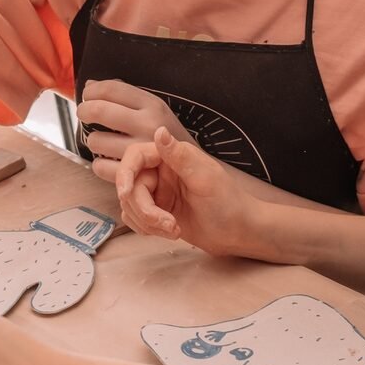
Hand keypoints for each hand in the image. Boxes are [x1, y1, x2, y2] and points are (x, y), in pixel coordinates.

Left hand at [75, 79, 192, 182]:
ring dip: (92, 140)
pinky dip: (98, 164)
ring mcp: (141, 150)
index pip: (111, 89)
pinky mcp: (136, 174)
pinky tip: (107, 159)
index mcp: (152, 104)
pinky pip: (100, 166)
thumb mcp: (153, 107)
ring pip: (95, 140)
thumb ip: (123, 94)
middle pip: (98, 111)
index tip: (88, 96)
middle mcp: (148, 124)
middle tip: (84, 114)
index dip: (92, 91)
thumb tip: (89, 86)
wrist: (191, 166)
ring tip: (102, 140)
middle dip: (84, 111)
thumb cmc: (165, 134)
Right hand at [115, 127, 258, 257]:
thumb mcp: (205, 179)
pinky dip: (146, 229)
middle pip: (130, 186)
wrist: (239, 233)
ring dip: (147, 222)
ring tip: (174, 230)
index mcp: (171, 157)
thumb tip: (159, 130)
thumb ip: (179, 156)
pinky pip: (135, 219)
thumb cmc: (229, 204)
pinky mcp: (157, 213)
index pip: (135, 156)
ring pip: (130, 205)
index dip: (124, 173)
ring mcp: (158, 194)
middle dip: (144, 209)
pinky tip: (169, 233)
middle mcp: (161, 173)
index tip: (125, 193)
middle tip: (167, 223)